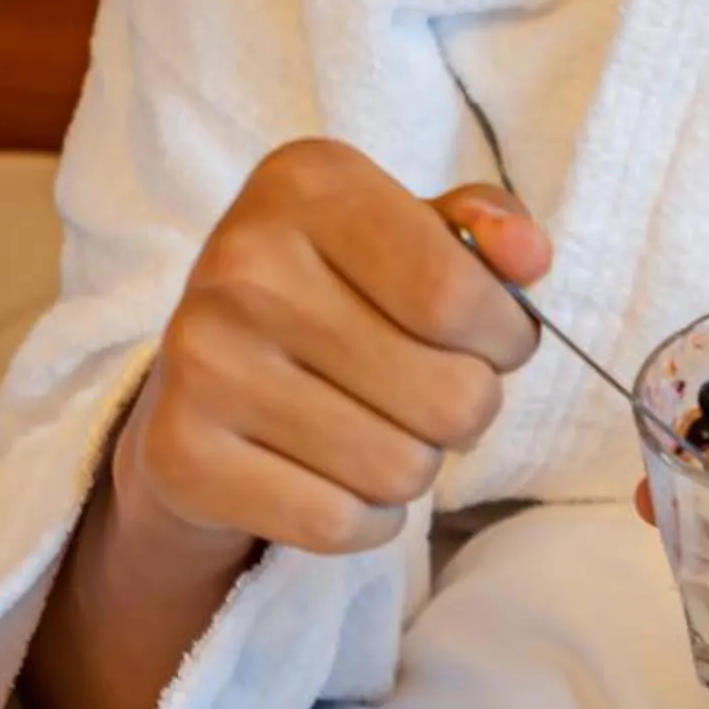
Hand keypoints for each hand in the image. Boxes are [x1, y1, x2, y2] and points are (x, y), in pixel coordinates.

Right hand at [22, 142, 545, 708]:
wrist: (197, 385)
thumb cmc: (332, 303)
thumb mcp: (406, 237)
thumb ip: (481, 234)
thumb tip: (526, 255)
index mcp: (306, 185)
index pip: (460, 295)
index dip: (506, 340)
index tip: (492, 344)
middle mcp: (242, 263)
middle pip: (450, 396)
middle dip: (465, 411)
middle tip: (426, 396)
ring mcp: (204, 361)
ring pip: (401, 470)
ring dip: (414, 468)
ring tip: (376, 431)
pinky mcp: (182, 455)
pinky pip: (339, 523)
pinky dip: (365, 520)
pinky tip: (338, 480)